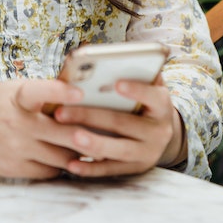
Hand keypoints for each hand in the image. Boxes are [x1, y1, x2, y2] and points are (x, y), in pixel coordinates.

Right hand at [0, 79, 87, 179]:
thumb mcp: (9, 90)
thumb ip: (39, 93)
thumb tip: (76, 95)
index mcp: (16, 98)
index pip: (40, 91)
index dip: (61, 91)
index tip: (80, 91)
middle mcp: (18, 124)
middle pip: (65, 133)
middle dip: (90, 134)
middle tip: (111, 132)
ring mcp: (17, 149)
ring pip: (63, 156)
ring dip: (80, 152)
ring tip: (97, 148)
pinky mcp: (15, 169)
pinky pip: (49, 171)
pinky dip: (62, 165)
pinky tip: (70, 159)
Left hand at [51, 75, 186, 177]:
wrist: (159, 131)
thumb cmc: (142, 98)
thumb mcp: (145, 83)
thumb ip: (131, 70)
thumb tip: (98, 52)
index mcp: (161, 105)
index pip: (153, 96)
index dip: (137, 90)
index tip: (116, 84)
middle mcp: (159, 131)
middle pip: (124, 123)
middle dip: (91, 117)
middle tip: (61, 112)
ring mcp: (148, 153)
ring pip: (119, 150)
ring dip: (94, 144)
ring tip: (71, 137)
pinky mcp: (135, 169)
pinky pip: (112, 170)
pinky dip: (91, 168)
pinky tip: (72, 164)